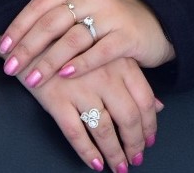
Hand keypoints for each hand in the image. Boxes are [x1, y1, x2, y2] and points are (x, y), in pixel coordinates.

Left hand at [0, 0, 175, 89]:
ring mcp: (110, 15)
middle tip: (10, 69)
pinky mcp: (127, 36)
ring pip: (73, 38)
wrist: (157, 17)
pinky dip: (81, 64)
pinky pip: (100, 51)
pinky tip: (65, 76)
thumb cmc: (112, 10)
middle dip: (28, 47)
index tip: (1, 47)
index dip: (19, 26)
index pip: (40, 4)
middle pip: (52, 22)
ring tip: (33, 80)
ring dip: (49, 61)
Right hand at [21, 52, 160, 171]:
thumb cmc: (75, 44)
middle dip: (134, 144)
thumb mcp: (108, 53)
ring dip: (114, 153)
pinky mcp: (56, 98)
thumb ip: (134, 78)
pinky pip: (75, 133)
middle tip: (135, 159)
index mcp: (119, 61)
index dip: (149, 125)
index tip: (149, 141)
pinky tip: (95, 163)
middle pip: (128, 117)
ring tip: (119, 167)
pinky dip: (87, 152)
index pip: (144, 99)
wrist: (33, 34)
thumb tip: (159, 106)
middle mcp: (103, 75)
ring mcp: (80, 87)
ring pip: (104, 129)